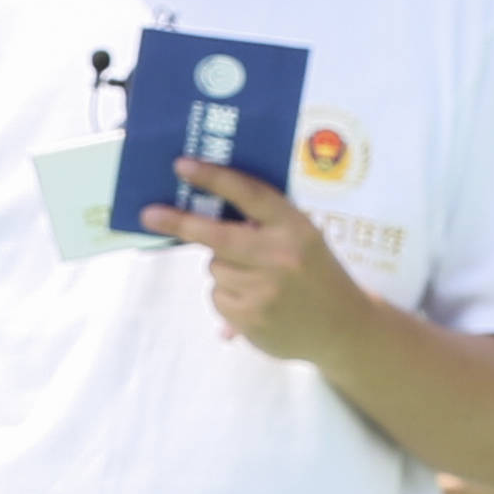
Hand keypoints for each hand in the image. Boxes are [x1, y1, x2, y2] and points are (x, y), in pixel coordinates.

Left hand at [142, 156, 371, 366]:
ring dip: (223, 269)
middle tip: (150, 215)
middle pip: (215, 235)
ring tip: (257, 280)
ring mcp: (264, 290)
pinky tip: (255, 302)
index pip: (249, 194)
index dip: (213, 177)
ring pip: (214, 268)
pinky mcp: (251, 318)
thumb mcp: (302, 237)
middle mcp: (280, 256)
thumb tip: (205, 210)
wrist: (343, 327)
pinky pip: (217, 296)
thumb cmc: (315, 272)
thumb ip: (265, 222)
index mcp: (295, 226)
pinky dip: (227, 296)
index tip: (182, 166)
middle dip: (179, 223)